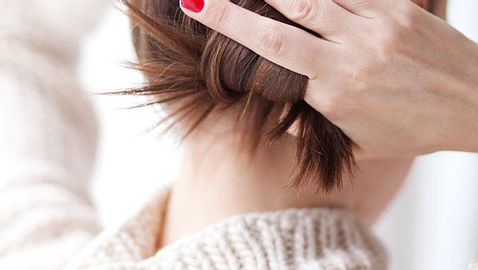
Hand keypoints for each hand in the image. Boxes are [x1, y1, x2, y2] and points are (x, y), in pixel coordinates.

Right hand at [180, 0, 477, 157]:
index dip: (236, 29)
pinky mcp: (400, 8)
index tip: (201, 8)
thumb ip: (313, 129)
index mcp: (332, 93)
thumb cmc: (413, 129)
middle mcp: (348, 57)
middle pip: (280, 22)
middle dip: (235, 7)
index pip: (273, 57)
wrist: (475, 107)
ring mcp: (375, 28)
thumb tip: (280, 120)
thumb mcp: (358, 143)